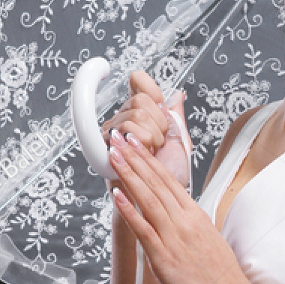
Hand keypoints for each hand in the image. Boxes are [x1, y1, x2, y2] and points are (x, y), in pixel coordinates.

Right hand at [102, 69, 189, 187]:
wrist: (160, 202)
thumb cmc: (169, 178)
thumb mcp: (180, 144)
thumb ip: (176, 118)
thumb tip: (177, 94)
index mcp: (140, 116)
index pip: (138, 81)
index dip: (152, 91)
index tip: (161, 112)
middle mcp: (123, 121)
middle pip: (139, 99)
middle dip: (158, 123)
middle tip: (158, 143)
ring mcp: (112, 133)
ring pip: (134, 114)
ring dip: (153, 137)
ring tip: (151, 153)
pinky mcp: (104, 147)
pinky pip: (125, 130)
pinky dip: (142, 142)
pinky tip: (140, 152)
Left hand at [108, 132, 254, 283]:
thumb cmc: (222, 276)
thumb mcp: (208, 239)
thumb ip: (190, 225)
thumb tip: (177, 217)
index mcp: (195, 215)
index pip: (169, 180)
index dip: (150, 159)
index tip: (137, 144)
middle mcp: (185, 221)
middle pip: (156, 182)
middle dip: (135, 158)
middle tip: (119, 137)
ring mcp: (174, 238)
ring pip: (148, 199)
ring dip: (129, 174)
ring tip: (114, 155)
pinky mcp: (164, 258)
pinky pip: (143, 229)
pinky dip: (128, 210)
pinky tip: (116, 195)